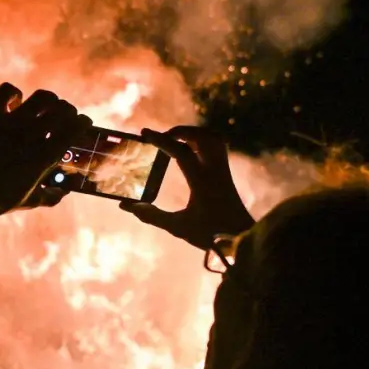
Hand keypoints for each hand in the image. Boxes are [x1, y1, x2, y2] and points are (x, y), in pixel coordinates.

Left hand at [0, 83, 91, 222]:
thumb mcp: (28, 201)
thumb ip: (50, 197)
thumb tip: (63, 194)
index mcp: (45, 156)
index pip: (75, 127)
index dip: (82, 122)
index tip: (81, 122)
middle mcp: (31, 136)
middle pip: (63, 109)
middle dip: (68, 111)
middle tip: (62, 115)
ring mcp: (10, 124)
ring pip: (42, 97)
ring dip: (47, 100)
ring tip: (41, 108)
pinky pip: (9, 90)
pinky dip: (15, 94)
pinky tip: (13, 106)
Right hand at [120, 126, 252, 249]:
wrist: (242, 238)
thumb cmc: (211, 234)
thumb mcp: (177, 227)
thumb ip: (151, 216)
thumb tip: (126, 206)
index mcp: (202, 182)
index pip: (181, 151)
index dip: (161, 140)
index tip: (144, 132)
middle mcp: (215, 171)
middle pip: (202, 136)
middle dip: (179, 131)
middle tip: (160, 138)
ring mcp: (223, 170)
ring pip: (213, 137)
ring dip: (193, 133)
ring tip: (174, 140)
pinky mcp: (226, 172)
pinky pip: (216, 146)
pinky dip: (201, 141)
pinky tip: (189, 150)